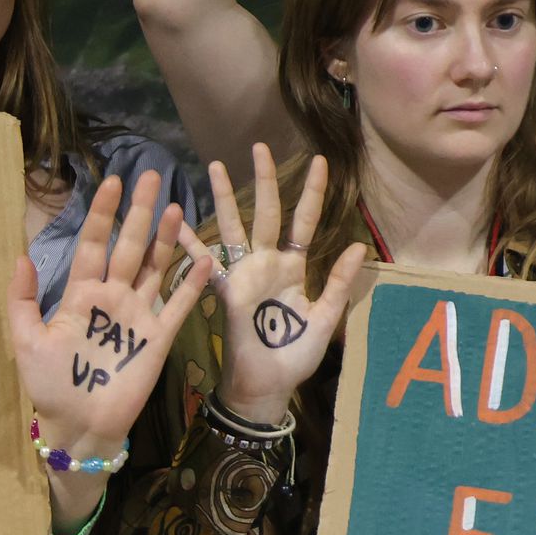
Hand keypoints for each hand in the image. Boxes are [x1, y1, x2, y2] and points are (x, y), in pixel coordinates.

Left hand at [9, 169, 210, 529]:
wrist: (77, 427)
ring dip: (165, 238)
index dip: (103, 214)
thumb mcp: (26, 342)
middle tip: (150, 176)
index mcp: (82, 295)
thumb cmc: (50, 385)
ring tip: (174, 206)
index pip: (94, 245)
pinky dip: (192, 283)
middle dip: (138, 212)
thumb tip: (22, 255)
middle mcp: (113, 297)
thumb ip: (24, 300)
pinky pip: (178, 305)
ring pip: (155, 267)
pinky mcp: (158, 336)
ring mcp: (138, 314)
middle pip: (129, 246)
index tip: (111, 182)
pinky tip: (204, 259)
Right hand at [201, 144, 368, 425]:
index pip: (304, 220)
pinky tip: (177, 224)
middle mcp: (267, 264)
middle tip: (259, 146)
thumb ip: (340, 282)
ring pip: (233, 227)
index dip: (312, 192)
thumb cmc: (294, 356)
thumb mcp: (325, 318)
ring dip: (222, 198)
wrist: (266, 389)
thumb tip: (359, 245)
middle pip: (265, 212)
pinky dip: (190, 246)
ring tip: (214, 165)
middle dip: (263, 180)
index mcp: (294, 267)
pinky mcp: (225, 293)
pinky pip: (205, 265)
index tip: (320, 160)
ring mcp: (243, 275)